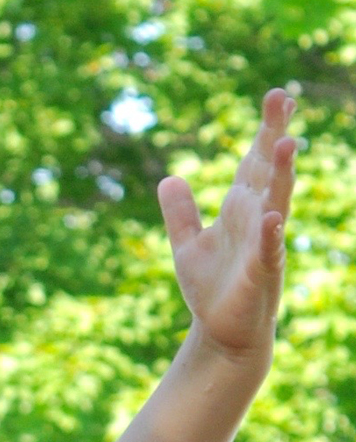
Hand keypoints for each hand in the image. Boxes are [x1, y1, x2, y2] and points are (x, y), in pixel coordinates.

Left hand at [161, 88, 296, 360]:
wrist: (219, 332)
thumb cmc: (211, 288)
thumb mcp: (186, 245)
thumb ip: (180, 213)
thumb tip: (169, 178)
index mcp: (240, 207)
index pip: (254, 161)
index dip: (263, 129)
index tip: (275, 95)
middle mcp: (257, 217)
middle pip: (268, 169)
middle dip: (273, 134)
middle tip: (281, 98)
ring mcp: (263, 243)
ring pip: (276, 201)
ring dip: (281, 174)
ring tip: (285, 143)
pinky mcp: (260, 272)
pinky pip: (268, 249)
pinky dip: (269, 233)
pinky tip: (271, 216)